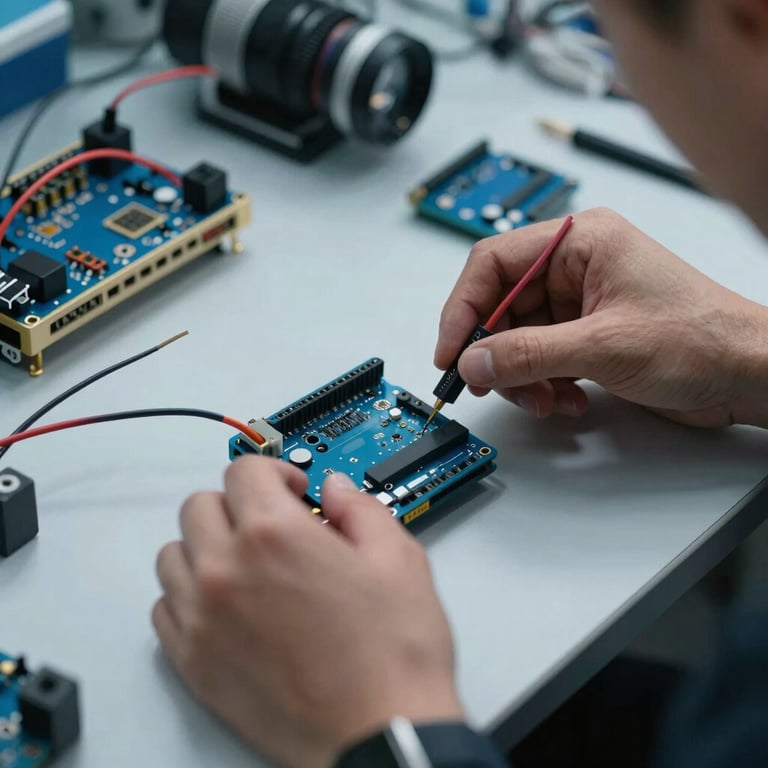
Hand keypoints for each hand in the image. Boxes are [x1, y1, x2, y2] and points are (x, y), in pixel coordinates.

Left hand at [153, 457, 462, 767]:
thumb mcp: (399, 559)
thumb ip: (360, 508)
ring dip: (206, 546)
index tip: (292, 490)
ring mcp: (202, 619)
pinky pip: (164, 608)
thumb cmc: (393, 656)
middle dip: (238, 504)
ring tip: (245, 563)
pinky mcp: (193, 663)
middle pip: (200, 505)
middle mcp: (226, 570)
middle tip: (272, 525)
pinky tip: (226, 604)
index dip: (275, 472)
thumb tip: (336, 489)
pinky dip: (188, 595)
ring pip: (174, 553)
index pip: (244, 471)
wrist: (381, 733)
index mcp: (275, 535)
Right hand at [436, 208, 767, 427]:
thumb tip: (473, 361)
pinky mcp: (586, 335)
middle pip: (501, 306)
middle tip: (487, 385)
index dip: (463, 308)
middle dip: (496, 352)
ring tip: (546, 401)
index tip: (450, 351)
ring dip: (523, 377)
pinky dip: (544, 385)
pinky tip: (569, 401)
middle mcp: (575, 267)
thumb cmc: (700, 338)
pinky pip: (540, 358)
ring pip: (517, 339)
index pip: (492, 263)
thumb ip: (529, 354)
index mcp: (579, 241)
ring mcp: (580, 303)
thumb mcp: (603, 346)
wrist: (746, 374)